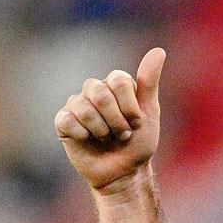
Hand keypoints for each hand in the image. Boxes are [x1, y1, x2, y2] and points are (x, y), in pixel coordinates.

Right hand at [55, 47, 165, 192]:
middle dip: (116, 120)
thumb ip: (149, 82)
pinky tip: (88, 140)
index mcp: (115, 84)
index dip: (129, 106)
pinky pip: (67, 120)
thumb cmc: (139, 143)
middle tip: (123, 134)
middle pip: (100, 92)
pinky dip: (83, 134)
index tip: (136, 122)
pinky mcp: (63, 122)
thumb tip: (159, 50)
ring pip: (84, 108)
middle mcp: (94, 90)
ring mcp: (77, 105)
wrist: (124, 172)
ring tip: (107, 139)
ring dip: (102, 130)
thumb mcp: (149, 113)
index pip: (118, 80)